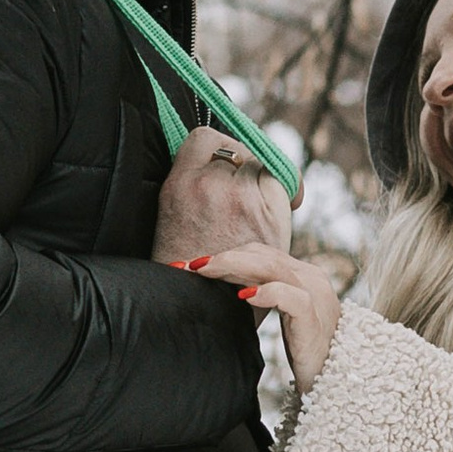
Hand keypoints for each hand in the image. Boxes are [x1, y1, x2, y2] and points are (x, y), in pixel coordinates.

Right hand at [153, 125, 289, 265]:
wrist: (198, 314)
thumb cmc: (181, 273)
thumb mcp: (171, 218)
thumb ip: (191, 185)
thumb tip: (218, 161)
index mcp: (179, 184)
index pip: (205, 137)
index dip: (218, 147)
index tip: (225, 163)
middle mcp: (211, 185)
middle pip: (238, 148)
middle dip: (241, 166)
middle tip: (239, 191)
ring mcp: (243, 200)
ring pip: (261, 166)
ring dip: (260, 181)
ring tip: (251, 209)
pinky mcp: (271, 218)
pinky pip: (281, 187)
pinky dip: (279, 197)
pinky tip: (272, 216)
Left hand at [193, 240, 341, 390]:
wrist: (335, 383)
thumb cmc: (304, 352)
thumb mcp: (281, 317)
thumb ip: (260, 297)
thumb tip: (222, 289)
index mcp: (302, 274)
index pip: (260, 254)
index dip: (227, 256)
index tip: (191, 265)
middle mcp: (311, 277)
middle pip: (262, 255)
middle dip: (223, 258)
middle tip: (189, 265)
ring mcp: (316, 295)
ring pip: (272, 267)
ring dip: (232, 266)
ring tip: (203, 272)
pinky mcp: (315, 317)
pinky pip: (290, 296)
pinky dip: (265, 293)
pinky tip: (242, 296)